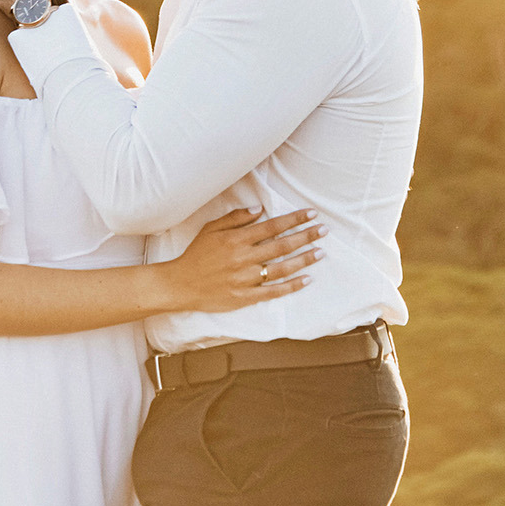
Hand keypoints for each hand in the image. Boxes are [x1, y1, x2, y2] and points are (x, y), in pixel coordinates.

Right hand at [161, 207, 325, 313]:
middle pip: (281, 245)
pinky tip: (306, 279)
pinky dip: (292, 286)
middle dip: (305, 236)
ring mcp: (246, 279)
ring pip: (282, 268)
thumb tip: (259, 208)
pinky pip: (274, 291)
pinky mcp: (246, 297)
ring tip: (320, 252)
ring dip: (303, 260)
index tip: (311, 214)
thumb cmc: (197, 254)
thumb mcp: (212, 228)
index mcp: (236, 239)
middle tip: (323, 230)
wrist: (181, 284)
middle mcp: (244, 258)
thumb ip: (236, 218)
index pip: (272, 226)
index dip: (293, 220)